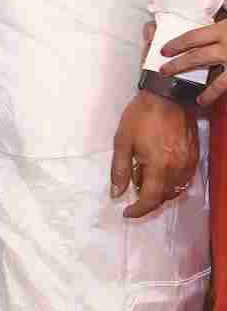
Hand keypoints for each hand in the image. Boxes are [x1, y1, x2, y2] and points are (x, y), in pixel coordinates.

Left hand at [110, 90, 198, 218]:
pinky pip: (184, 180)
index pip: (150, 199)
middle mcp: (177, 169)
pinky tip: (159, 173)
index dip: (138, 210)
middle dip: (148, 202)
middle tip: (132, 197)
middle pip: (164, 197)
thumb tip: (116, 193)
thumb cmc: (142, 116)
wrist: (168, 97)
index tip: (127, 212)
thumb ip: (120, 169)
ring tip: (143, 181)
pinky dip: (171, 183)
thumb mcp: (122, 141)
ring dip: (160, 193)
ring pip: (176, 190)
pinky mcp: (194, 157)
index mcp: (159, 166)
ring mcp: (188, 164)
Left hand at [158, 16, 226, 107]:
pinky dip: (223, 93)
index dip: (176, 44)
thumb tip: (213, 24)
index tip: (163, 50)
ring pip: (220, 81)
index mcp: (224, 30)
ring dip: (207, 92)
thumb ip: (223, 22)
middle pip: (197, 57)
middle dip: (178, 66)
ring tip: (198, 100)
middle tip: (164, 71)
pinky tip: (218, 101)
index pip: (192, 37)